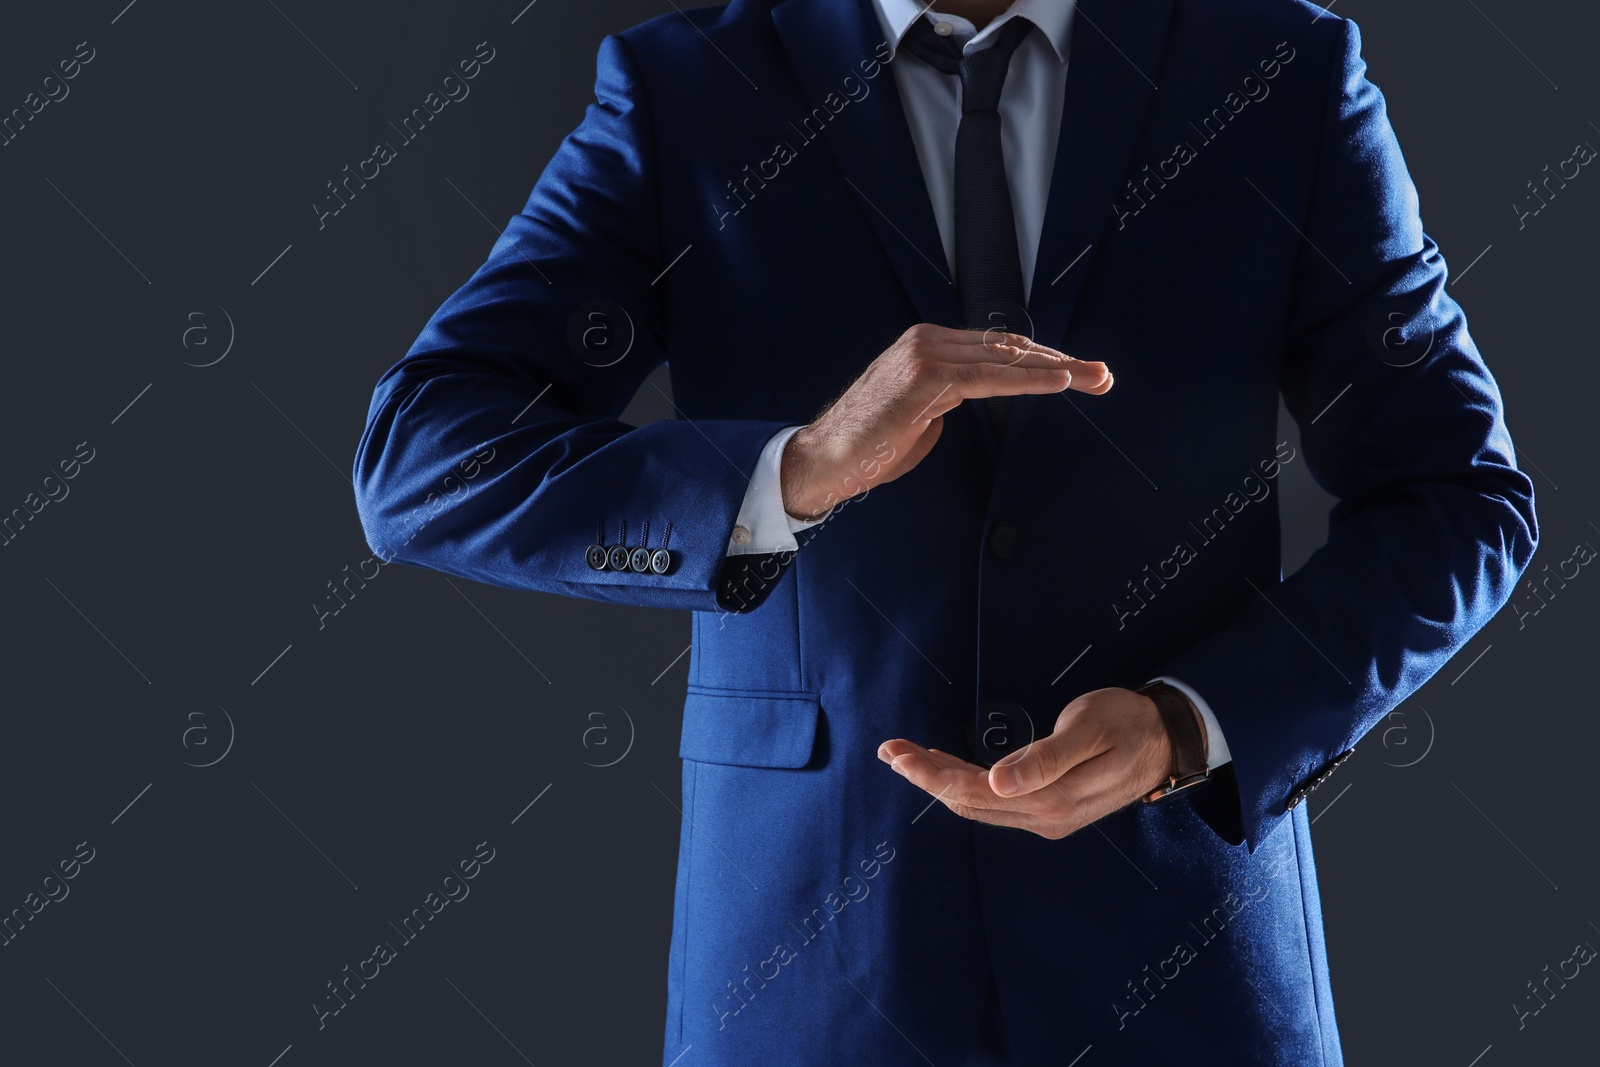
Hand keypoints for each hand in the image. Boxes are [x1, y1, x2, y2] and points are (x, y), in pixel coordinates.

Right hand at [780, 323, 1111, 519]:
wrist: (825, 460)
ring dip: (1057, 370)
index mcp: (927, 345)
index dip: (1041, 359)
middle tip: (1102, 374)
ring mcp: (925, 356)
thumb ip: (951, 398)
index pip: (996, 347)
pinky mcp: (926, 379)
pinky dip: (1027, 380)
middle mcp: (927, 342)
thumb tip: (976, 396)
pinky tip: (1059, 383)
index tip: (1077, 372)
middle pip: (1008, 347)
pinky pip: (989, 379)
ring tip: (1094, 378)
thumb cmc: (868, 445)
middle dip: (1061, 362)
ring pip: (1005, 359)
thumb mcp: (921, 414)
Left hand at [877, 687, 1171, 839]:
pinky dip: (962, 782)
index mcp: (1051, 800)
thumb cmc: (1128, 723)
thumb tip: (996, 783)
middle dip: (925, 777)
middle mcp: (1043, 817)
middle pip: (968, 801)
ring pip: (977, 803)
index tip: (898, 754)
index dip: (931, 774)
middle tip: (889, 751)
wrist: (1166, 741)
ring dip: (939, 780)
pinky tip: (943, 765)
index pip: (974, 792)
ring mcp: (1045, 817)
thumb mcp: (1089, 731)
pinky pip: (993, 801)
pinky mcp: (1046, 808)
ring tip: (904, 757)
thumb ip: (1045, 760)